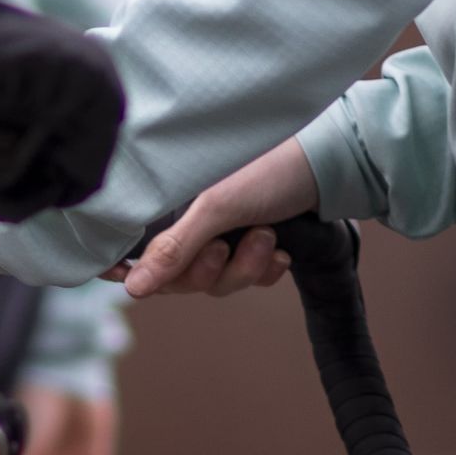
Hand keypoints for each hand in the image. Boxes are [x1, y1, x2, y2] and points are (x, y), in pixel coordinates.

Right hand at [126, 138, 319, 296]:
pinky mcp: (252, 247)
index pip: (137, 250)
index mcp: (171, 206)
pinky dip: (266, 269)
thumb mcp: (216, 207)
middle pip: (180, 279)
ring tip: (266, 235)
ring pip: (218, 283)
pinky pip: (249, 280)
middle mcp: (192, 224)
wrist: (325, 165)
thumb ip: (174, 249)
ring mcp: (223, 237)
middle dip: (208, 270)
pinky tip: (282, 251)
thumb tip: (133, 289)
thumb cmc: (265, 169)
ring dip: (245, 266)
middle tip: (225, 246)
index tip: (130, 280)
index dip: (134, 270)